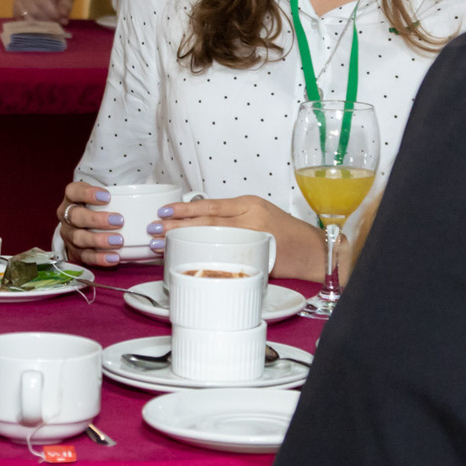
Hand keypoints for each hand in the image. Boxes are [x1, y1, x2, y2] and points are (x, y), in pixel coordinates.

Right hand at [13, 0, 73, 22]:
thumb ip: (66, 7)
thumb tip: (63, 19)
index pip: (41, 0)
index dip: (50, 12)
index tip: (59, 19)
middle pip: (33, 10)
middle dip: (46, 20)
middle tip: (55, 26)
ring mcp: (16, 0)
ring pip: (26, 17)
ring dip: (39, 25)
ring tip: (48, 28)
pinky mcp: (14, 10)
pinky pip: (21, 21)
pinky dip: (30, 27)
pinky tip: (39, 28)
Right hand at [58, 180, 166, 267]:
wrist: (85, 227)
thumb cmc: (101, 208)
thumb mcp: (105, 197)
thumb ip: (119, 196)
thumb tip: (156, 200)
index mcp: (72, 198)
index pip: (74, 191)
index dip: (88, 193)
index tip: (107, 196)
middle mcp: (67, 216)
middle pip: (76, 216)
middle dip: (97, 219)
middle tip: (119, 220)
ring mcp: (69, 235)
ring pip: (79, 238)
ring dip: (99, 240)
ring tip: (118, 241)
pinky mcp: (75, 252)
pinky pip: (85, 257)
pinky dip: (100, 258)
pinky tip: (114, 258)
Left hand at [163, 195, 327, 281]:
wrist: (313, 251)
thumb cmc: (283, 234)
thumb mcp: (259, 215)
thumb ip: (233, 217)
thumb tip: (196, 223)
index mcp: (249, 204)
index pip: (210, 206)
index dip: (184, 209)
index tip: (163, 211)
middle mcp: (250, 219)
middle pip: (206, 223)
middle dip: (176, 226)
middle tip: (152, 230)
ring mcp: (253, 240)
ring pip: (211, 240)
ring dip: (183, 242)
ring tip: (159, 245)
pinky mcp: (256, 259)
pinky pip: (225, 259)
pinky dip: (203, 259)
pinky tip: (187, 261)